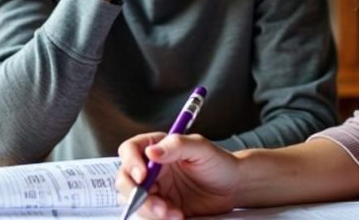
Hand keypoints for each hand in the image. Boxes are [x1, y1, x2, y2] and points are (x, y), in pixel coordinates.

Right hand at [116, 133, 239, 218]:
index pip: (130, 150)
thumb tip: (152, 152)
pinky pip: (149, 214)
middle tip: (157, 203)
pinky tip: (177, 215)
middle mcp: (151, 168)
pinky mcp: (161, 206)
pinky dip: (159, 217)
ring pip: (134, 200)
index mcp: (158, 148)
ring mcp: (155, 188)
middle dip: (136, 194)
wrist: (233, 187)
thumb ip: (177, 146)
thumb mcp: (201, 148)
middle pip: (125, 178)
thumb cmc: (219, 163)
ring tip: (172, 212)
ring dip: (149, 209)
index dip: (130, 162)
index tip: (142, 175)